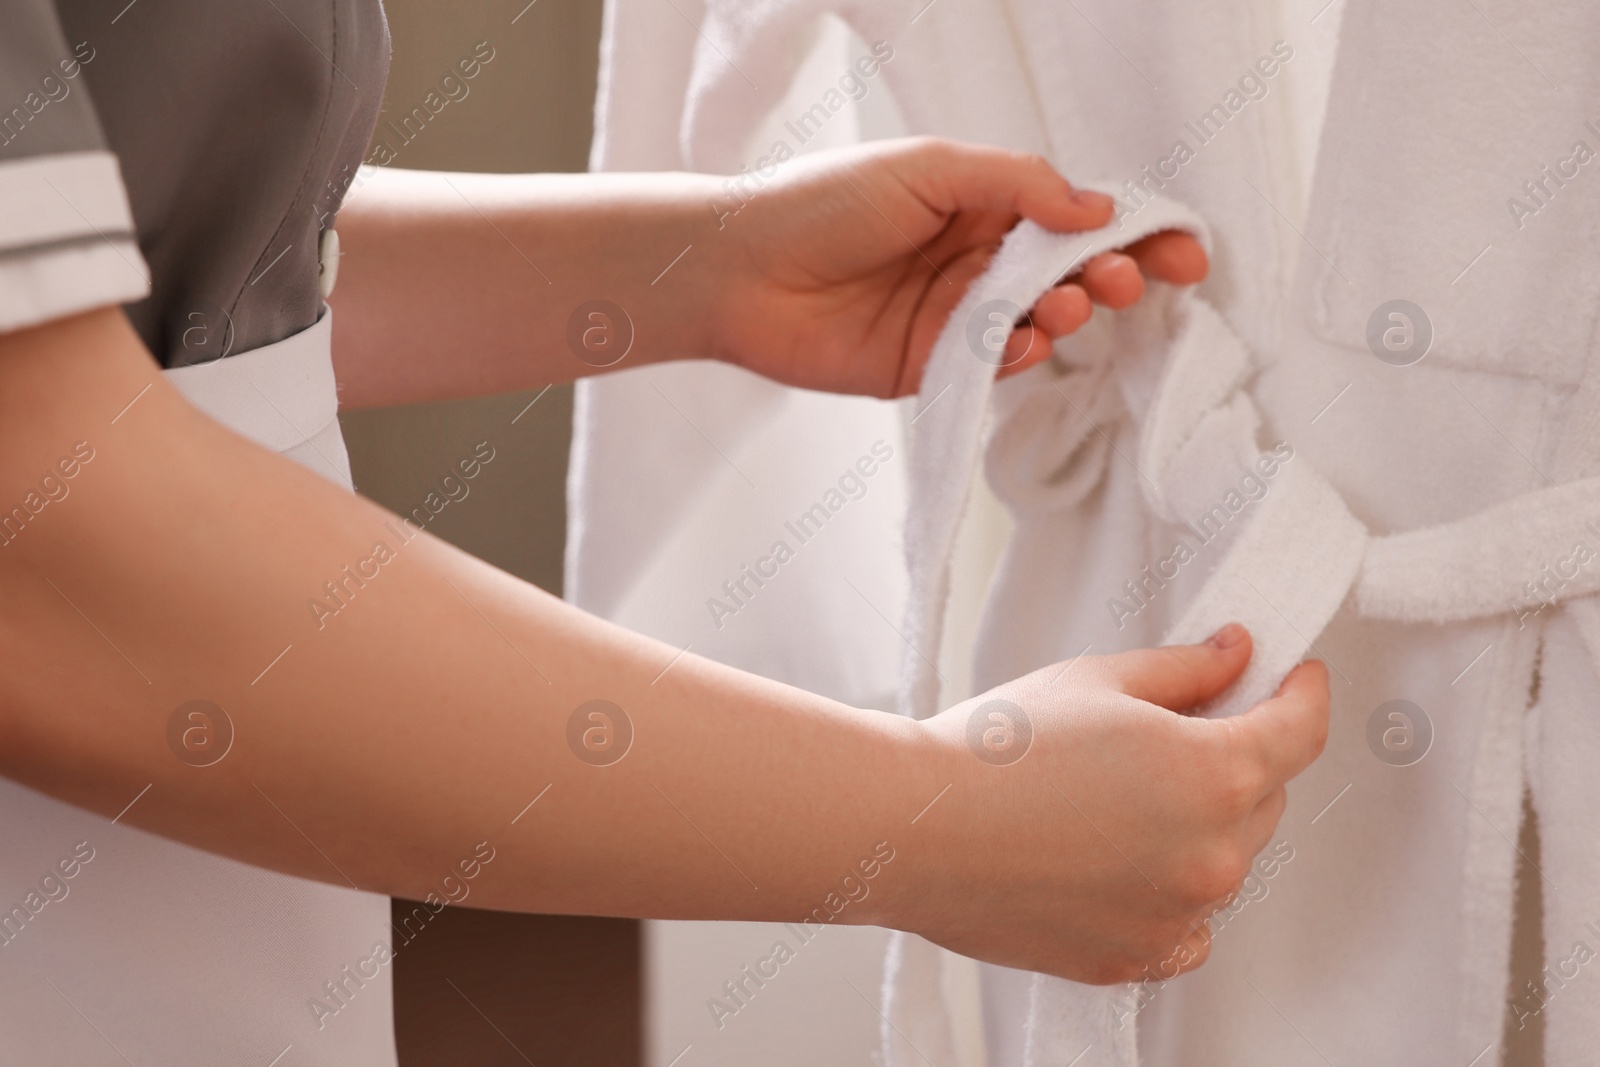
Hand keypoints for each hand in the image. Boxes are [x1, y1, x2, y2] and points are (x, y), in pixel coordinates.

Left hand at [711, 136, 1208, 397]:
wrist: (739, 269)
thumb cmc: (824, 201)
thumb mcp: (929, 169)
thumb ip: (1017, 185)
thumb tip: (1097, 207)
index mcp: (980, 203)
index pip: (1074, 216)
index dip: (1133, 234)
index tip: (1183, 254)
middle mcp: (974, 260)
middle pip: (1069, 273)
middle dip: (1110, 278)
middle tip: (1122, 284)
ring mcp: (954, 316)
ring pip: (1039, 323)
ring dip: (1067, 315)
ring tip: (1068, 304)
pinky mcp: (928, 368)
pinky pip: (993, 367)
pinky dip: (1019, 356)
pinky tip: (1022, 341)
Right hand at [882, 625, 1327, 983]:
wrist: (915, 828)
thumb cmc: (993, 751)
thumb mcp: (1096, 681)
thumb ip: (1185, 671)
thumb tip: (1235, 658)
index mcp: (1214, 774)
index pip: (1301, 732)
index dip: (1304, 694)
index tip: (1296, 679)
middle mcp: (1212, 855)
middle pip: (1265, 796)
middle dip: (1236, 756)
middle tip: (1172, 730)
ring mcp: (1176, 917)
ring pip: (1226, 860)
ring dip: (1200, 826)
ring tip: (1117, 799)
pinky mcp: (1134, 959)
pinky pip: (1188, 927)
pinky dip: (1173, 893)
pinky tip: (1119, 861)